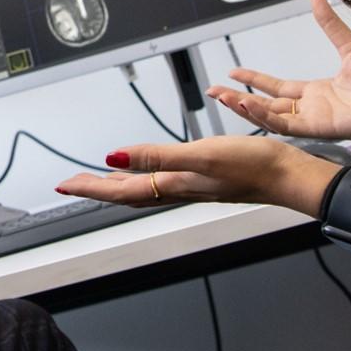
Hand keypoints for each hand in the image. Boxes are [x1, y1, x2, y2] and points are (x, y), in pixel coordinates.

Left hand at [53, 135, 315, 209]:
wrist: (287, 175)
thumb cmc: (250, 165)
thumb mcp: (200, 156)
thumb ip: (156, 157)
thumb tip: (113, 159)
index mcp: (172, 185)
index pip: (120, 190)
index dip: (90, 187)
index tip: (64, 185)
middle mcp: (178, 189)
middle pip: (127, 194)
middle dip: (97, 189)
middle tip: (72, 184)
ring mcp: (191, 186)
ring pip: (143, 191)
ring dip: (118, 187)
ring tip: (100, 181)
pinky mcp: (205, 180)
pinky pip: (162, 184)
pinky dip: (145, 180)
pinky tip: (150, 173)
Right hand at [206, 0, 350, 142]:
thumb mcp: (349, 47)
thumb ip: (329, 24)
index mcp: (316, 91)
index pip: (276, 87)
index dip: (254, 80)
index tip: (233, 73)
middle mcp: (310, 108)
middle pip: (265, 104)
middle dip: (237, 99)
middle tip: (214, 91)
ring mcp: (312, 120)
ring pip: (269, 117)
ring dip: (244, 108)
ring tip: (223, 97)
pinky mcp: (318, 129)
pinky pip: (284, 125)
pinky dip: (264, 117)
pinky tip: (247, 105)